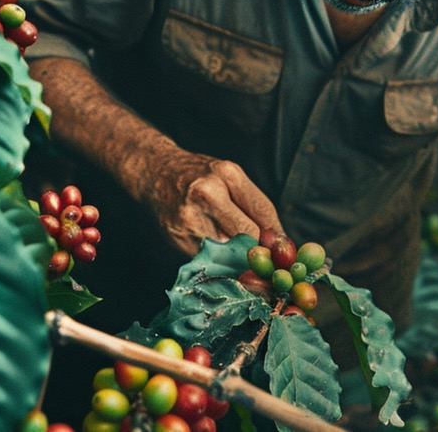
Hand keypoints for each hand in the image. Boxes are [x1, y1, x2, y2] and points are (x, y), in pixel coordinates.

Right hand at [132, 149, 282, 255]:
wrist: (154, 172)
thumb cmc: (197, 175)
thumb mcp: (228, 177)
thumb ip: (252, 205)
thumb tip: (278, 241)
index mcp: (228, 174)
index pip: (264, 212)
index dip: (277, 236)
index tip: (282, 250)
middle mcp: (209, 194)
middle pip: (249, 235)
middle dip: (258, 250)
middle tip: (263, 260)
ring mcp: (191, 217)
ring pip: (230, 253)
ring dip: (239, 261)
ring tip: (239, 261)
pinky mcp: (177, 238)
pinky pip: (209, 259)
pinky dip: (218, 264)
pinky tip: (219, 259)